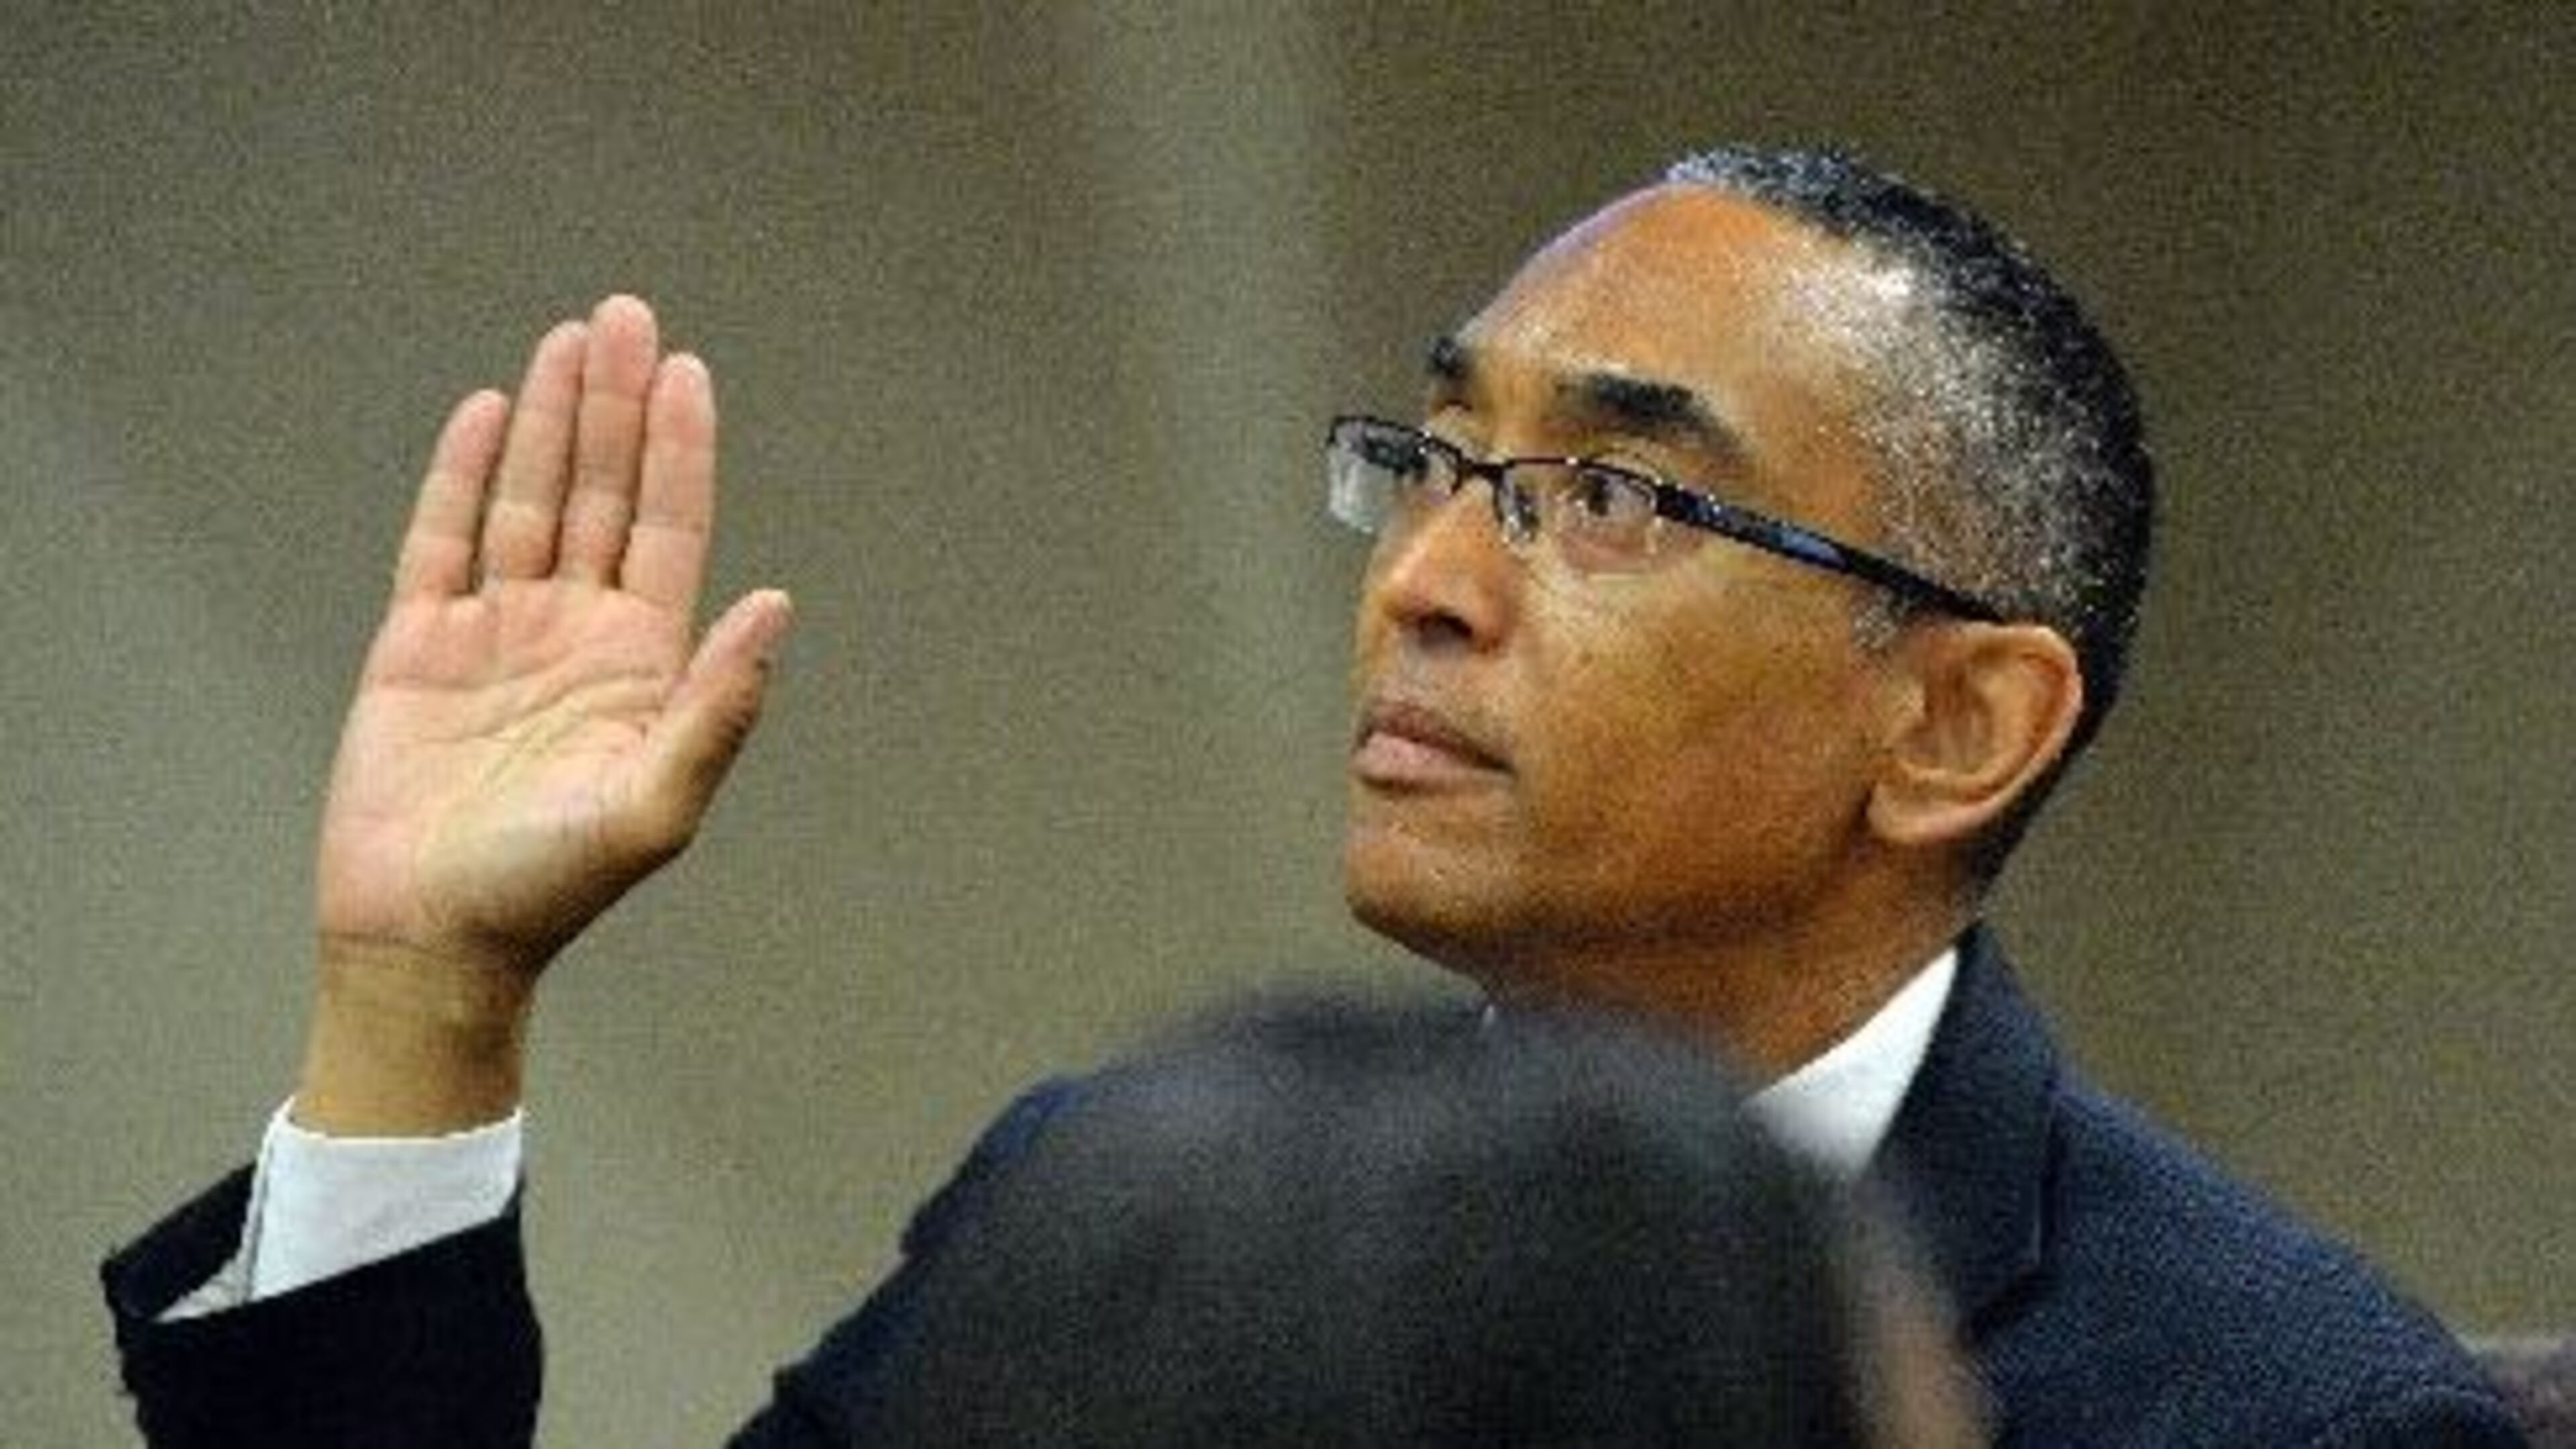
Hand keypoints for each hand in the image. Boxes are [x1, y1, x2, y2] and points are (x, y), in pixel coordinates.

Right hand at [296, 297, 790, 1132]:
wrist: (431, 940)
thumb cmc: (549, 889)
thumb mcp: (654, 805)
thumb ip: (720, 707)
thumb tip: (778, 604)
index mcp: (640, 664)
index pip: (668, 529)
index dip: (679, 450)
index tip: (686, 371)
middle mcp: (576, 633)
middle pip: (602, 493)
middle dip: (616, 405)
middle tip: (627, 313)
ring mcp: (498, 632)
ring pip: (528, 499)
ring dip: (551, 420)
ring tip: (570, 337)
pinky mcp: (419, 646)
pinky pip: (442, 540)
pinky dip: (461, 475)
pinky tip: (489, 410)